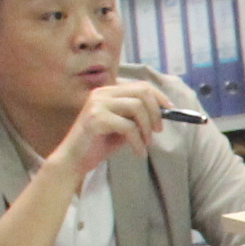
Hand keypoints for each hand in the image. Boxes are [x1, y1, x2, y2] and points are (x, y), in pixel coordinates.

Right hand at [50, 79, 166, 178]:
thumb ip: (137, 117)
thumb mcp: (122, 127)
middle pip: (141, 92)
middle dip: (156, 112)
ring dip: (147, 128)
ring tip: (146, 143)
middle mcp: (102, 93)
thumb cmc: (98, 144)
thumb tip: (163, 112)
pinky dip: (138, 141)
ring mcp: (97, 104)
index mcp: (108, 91)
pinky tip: (138, 152)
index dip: (159, 96)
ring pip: (137, 107)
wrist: (74, 160)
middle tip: (158, 131)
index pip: (140, 85)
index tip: (170, 110)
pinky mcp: (96, 119)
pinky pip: (128, 126)